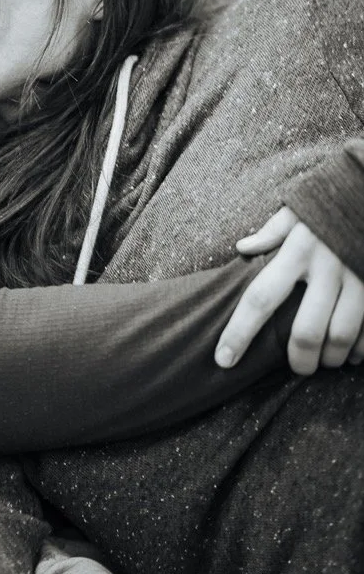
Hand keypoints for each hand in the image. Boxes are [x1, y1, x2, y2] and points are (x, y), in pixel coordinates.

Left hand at [215, 207, 363, 374]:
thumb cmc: (330, 206)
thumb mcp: (298, 210)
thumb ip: (271, 231)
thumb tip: (242, 247)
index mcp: (298, 250)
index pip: (260, 298)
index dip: (239, 333)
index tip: (223, 359)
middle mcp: (327, 268)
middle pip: (306, 331)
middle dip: (298, 360)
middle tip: (295, 367)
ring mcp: (358, 280)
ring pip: (341, 337)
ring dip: (330, 358)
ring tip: (323, 361)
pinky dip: (360, 350)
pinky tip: (351, 353)